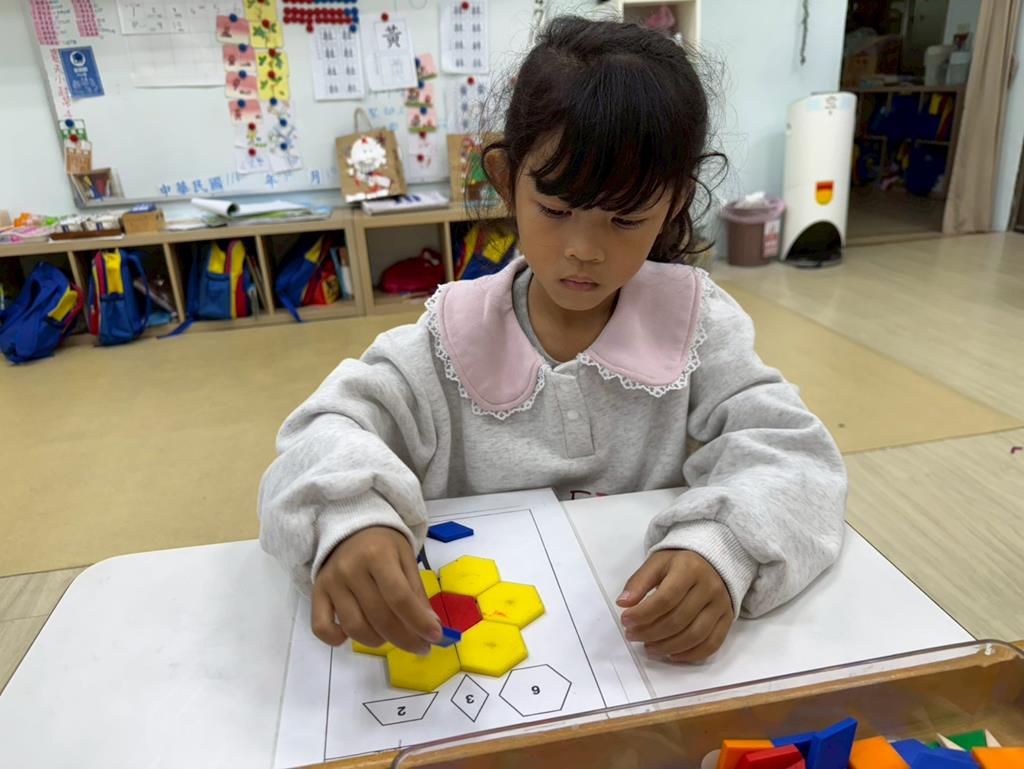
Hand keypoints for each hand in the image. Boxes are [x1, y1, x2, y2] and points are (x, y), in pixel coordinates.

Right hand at [312, 526, 441, 654]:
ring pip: (355, 628)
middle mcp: (351, 569)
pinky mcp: (316, 593)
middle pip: (380, 617)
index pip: (400, 598)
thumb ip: (417, 592)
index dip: (419, 622)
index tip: (434, 637)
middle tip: (421, 647)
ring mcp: (331, 583)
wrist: (350, 528)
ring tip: (391, 636)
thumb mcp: (406, 559)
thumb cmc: (383, 545)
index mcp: (378, 555)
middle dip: (405, 639)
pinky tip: (354, 635)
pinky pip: (321, 627)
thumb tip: (430, 627)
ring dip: (378, 641)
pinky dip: (337, 640)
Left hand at [617, 550, 732, 662]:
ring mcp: (721, 605)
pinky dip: (690, 655)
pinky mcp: (727, 619)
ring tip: (648, 648)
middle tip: (632, 636)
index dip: (643, 613)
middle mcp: (709, 587)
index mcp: (689, 569)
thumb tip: (623, 603)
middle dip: (650, 633)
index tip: (625, 620)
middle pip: (678, 620)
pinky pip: (711, 644)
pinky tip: (672, 654)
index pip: (665, 598)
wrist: (712, 560)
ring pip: (695, 635)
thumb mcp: (656, 563)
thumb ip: (638, 582)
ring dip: (667, 647)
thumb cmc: (679, 564)